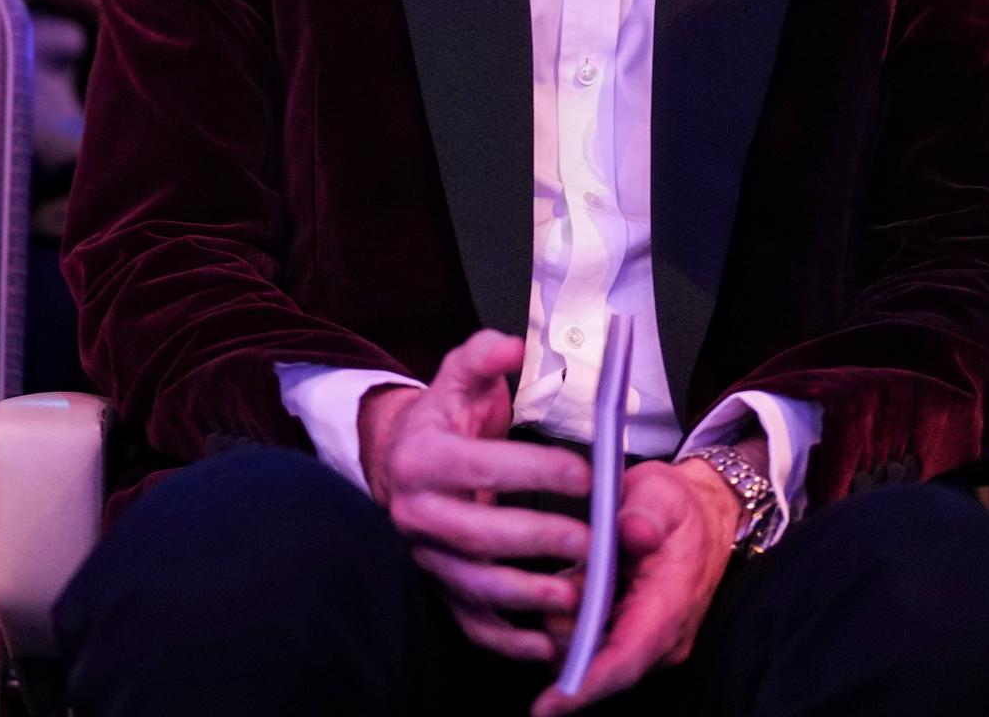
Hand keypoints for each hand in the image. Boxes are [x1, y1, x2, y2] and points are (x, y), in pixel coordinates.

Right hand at [362, 330, 593, 660]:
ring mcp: (426, 556)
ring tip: (576, 594)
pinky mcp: (438, 588)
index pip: (480, 465)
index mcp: (421, 458)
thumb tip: (512, 346)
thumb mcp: (457, 378)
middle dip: (535, 540)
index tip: (583, 474)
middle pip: (475, 534)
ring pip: (472, 585)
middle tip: (590, 540)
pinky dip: (507, 640)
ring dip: (525, 595)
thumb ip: (483, 356)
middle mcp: (416, 512)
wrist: (397, 461)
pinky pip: (470, 622)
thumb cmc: (442, 421)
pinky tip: (547, 642)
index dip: (533, 470)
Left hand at [533, 455, 741, 715]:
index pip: (625, 658)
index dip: (585, 683)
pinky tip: (574, 585)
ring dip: (568, 625)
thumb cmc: (678, 507)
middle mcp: (662, 637)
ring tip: (575, 574)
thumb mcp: (661, 494)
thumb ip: (644, 512)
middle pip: (600, 665)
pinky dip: (574, 621)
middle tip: (560, 584)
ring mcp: (650, 640)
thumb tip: (634, 532)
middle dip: (564, 640)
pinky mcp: (636, 635)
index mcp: (669, 606)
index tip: (548, 704)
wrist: (705, 514)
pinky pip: (595, 643)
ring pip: (592, 655)